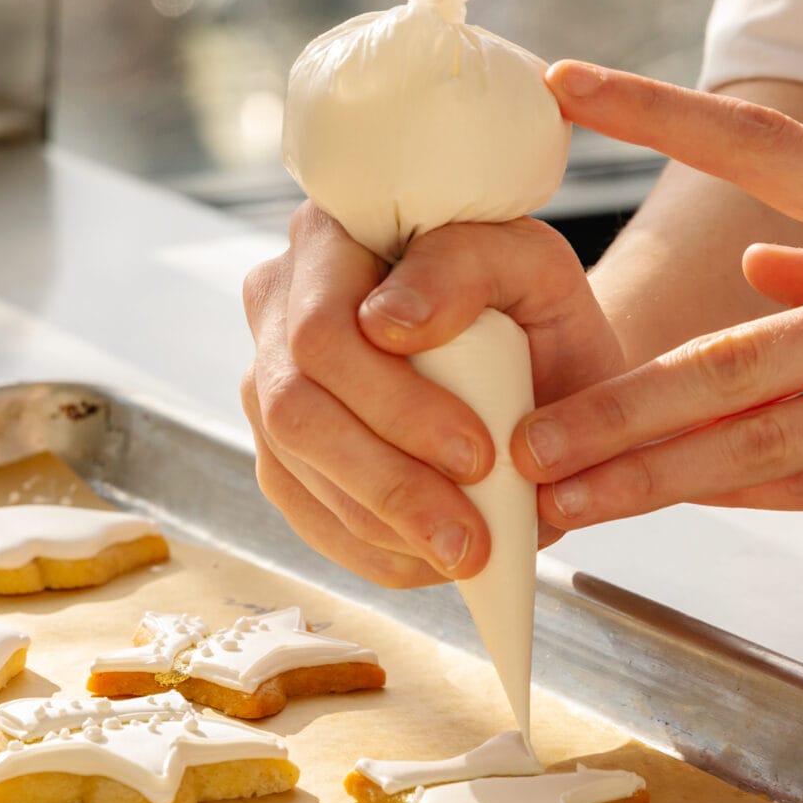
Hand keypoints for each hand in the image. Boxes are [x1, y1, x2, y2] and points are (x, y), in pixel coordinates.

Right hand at [242, 203, 626, 587]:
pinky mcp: (280, 449)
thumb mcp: (529, 263)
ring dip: (383, 528)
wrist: (535, 354)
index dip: (392, 405)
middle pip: (295, 411)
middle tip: (470, 538)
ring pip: (293, 469)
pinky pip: (304, 513)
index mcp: (329, 241)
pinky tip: (430, 561)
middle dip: (387, 485)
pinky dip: (371, 551)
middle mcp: (279, 307)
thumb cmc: (529, 302)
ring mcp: (267, 381)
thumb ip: (464, 269)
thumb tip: (386, 323)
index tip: (478, 453)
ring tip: (465, 555)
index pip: (323, 331)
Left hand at [515, 63, 802, 560]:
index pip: (767, 146)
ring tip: (563, 499)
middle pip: (729, 353)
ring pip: (756, 442)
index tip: (567, 87)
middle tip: (526, 436)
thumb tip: (756, 271)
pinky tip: (667, 511)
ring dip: (648, 477)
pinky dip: (737, 500)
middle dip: (616, 406)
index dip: (659, 112)